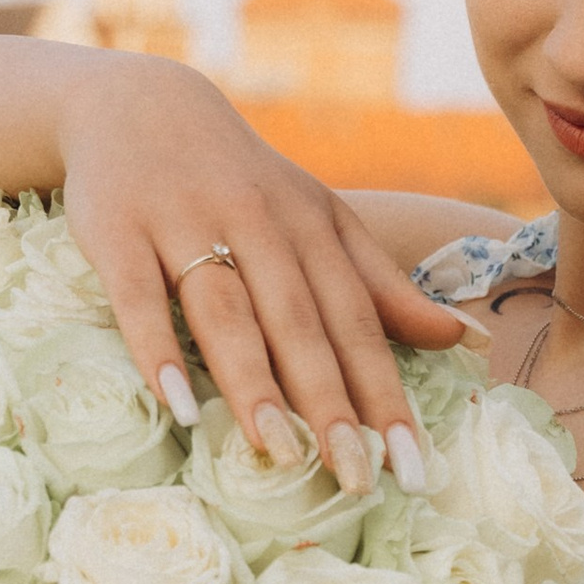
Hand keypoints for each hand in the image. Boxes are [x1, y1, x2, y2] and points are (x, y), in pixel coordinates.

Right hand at [57, 59, 470, 487]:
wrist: (141, 106)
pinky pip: (139, 298)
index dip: (386, 394)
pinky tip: (176, 406)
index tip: (412, 464)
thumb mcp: (319, 219)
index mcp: (313, 228)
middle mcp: (258, 225)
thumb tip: (464, 339)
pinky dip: (156, 350)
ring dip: (253, 381)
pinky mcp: (119, 232)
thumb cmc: (243, 182)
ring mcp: (186, 224)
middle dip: (331, 403)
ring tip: (279, 452)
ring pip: (227, 311)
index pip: (357, 322)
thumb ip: (382, 286)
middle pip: (300, 324)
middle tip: (354, 476)